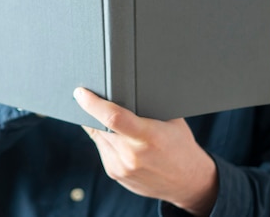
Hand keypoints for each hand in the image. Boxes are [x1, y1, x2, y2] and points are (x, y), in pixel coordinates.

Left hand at [73, 87, 217, 215]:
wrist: (188, 183)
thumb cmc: (181, 146)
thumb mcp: (172, 121)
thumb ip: (149, 107)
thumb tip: (124, 87)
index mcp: (149, 136)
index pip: (114, 118)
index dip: (93, 104)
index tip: (80, 92)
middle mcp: (132, 155)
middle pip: (100, 125)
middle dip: (93, 110)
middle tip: (91, 96)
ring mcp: (121, 167)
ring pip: (98, 136)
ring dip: (98, 124)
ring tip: (108, 115)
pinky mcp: (115, 173)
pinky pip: (102, 148)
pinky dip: (104, 137)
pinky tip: (116, 134)